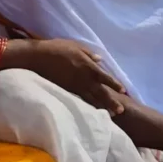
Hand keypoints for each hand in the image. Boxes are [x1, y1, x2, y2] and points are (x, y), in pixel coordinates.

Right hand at [5, 39, 125, 113]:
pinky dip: (88, 106)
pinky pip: (79, 100)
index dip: (114, 84)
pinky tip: (93, 112)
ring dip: (101, 107)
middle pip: (100, 92)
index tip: (123, 91)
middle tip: (121, 111)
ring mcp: (74, 86)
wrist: (39, 57)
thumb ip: (89, 54)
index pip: (104, 77)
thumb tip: (100, 60)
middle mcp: (83, 78)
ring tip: (110, 115)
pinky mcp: (66, 91)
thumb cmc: (58, 49)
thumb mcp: (76, 46)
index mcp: (87, 66)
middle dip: (111, 101)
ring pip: (91, 99)